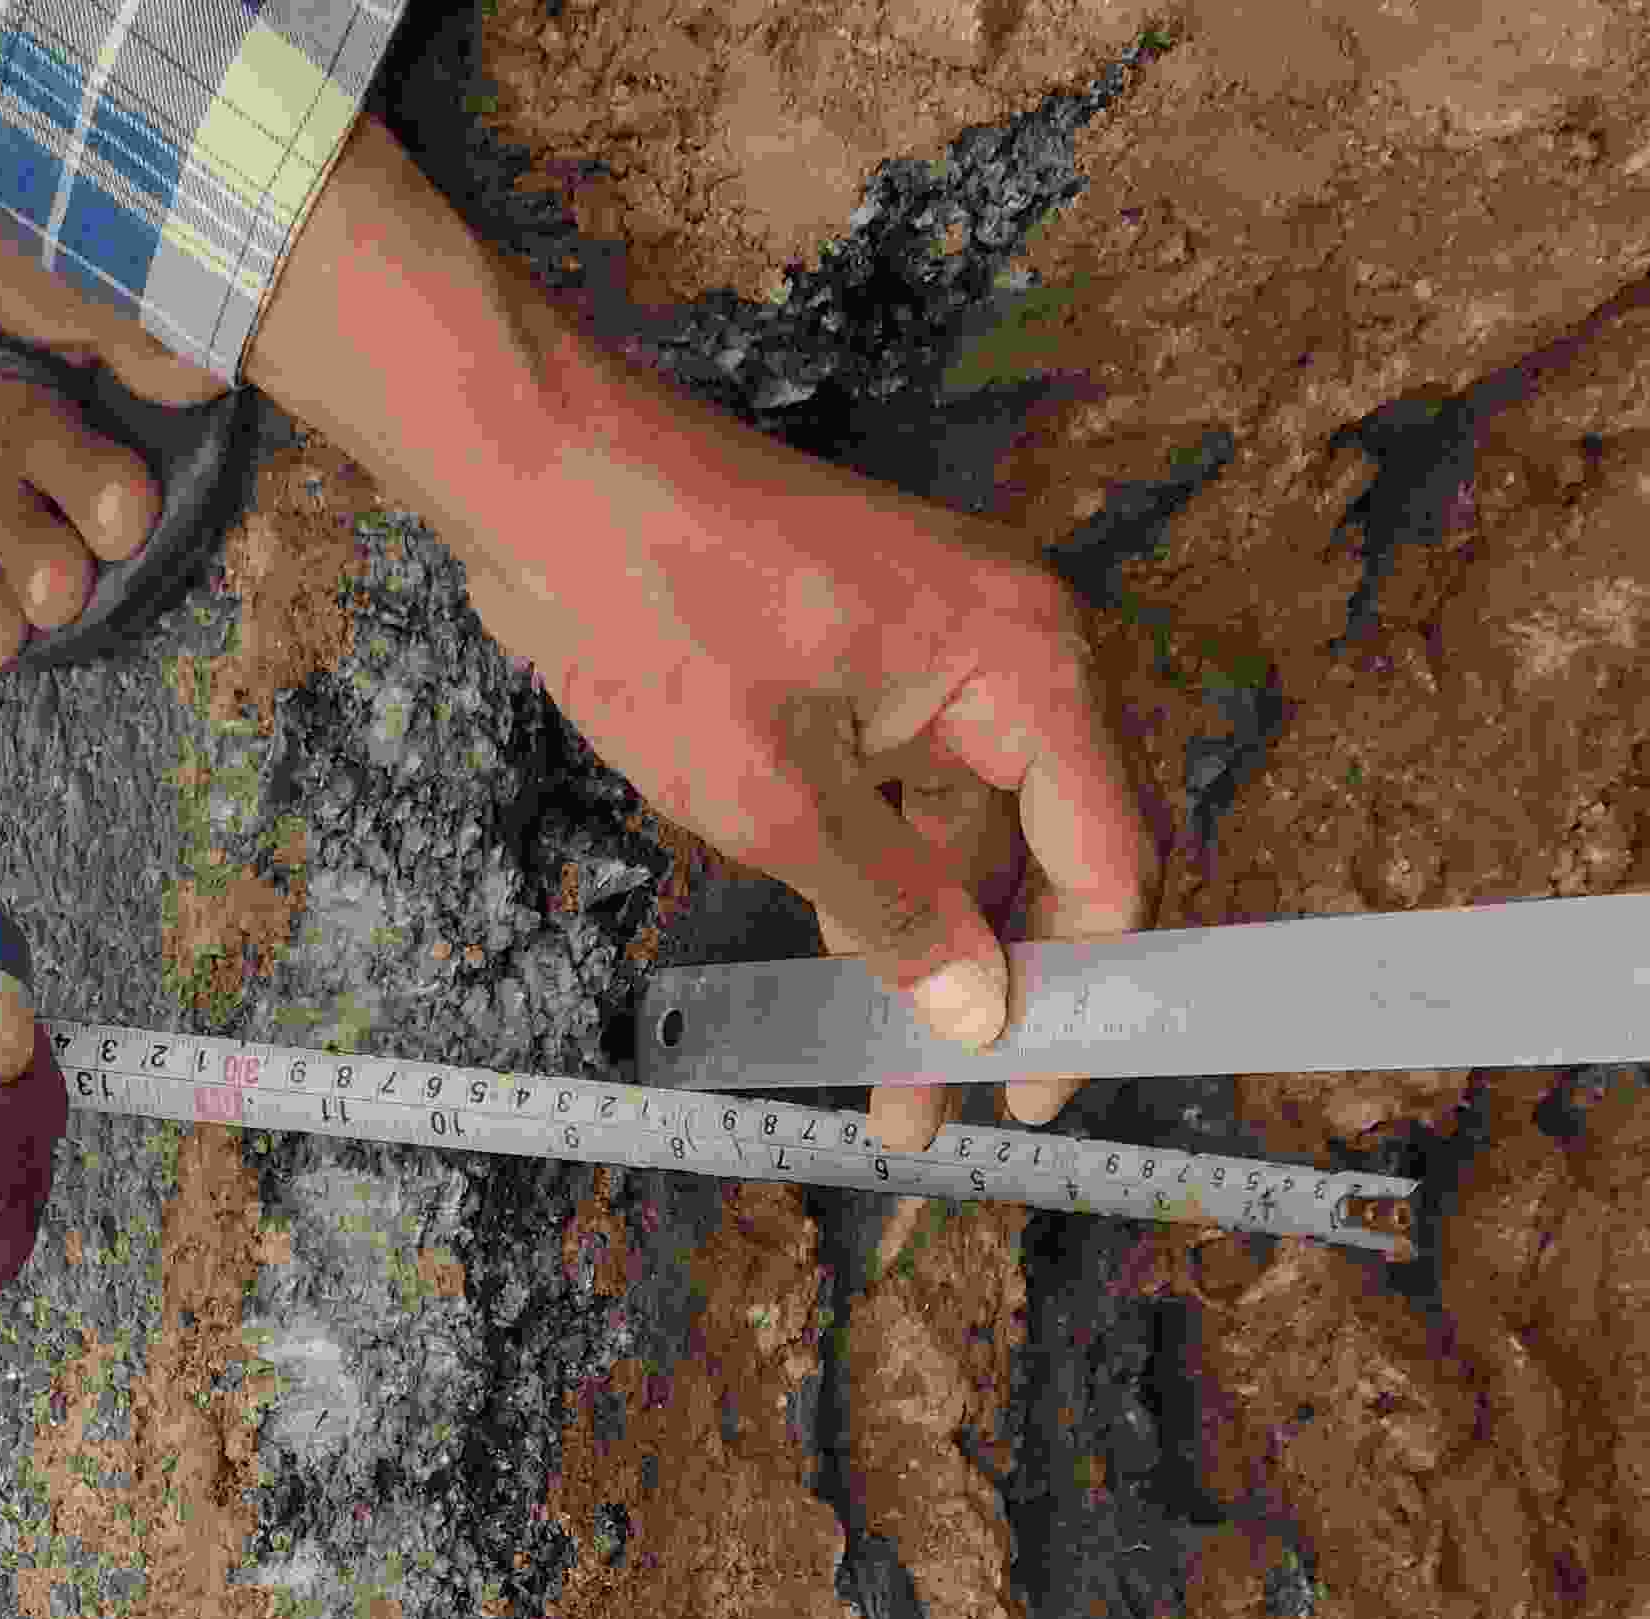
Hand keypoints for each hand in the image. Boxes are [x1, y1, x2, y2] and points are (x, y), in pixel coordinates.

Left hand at [457, 363, 1167, 1158]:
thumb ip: (894, 912)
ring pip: (961, 830)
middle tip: (931, 1107)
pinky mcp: (865, 662)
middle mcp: (1005, 647)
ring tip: (876, 1073)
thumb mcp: (779, 801)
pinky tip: (836, 963)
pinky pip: (903, 788)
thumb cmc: (659, 613)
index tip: (1031, 1095)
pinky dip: (878, 876)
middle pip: (1040, 849)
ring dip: (924, 945)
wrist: (546, 481)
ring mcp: (933, 652)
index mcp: (1023, 662)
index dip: (1080, 985)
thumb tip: (977, 1014)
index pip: (1103, 854)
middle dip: (989, 985)